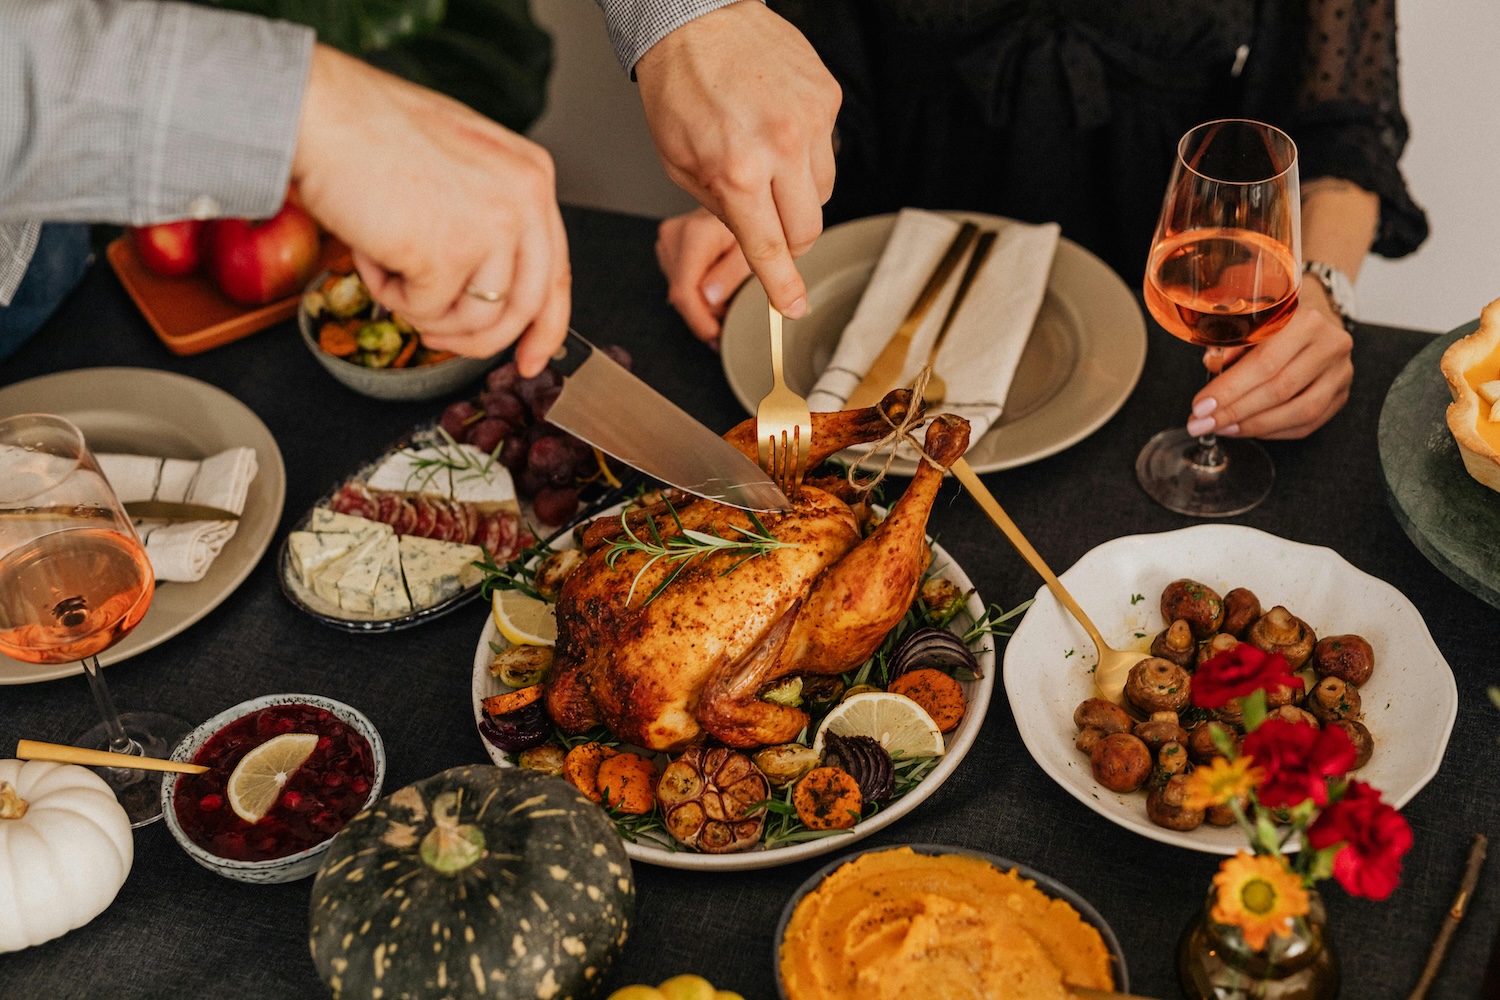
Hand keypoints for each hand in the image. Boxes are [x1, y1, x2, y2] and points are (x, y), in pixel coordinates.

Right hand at [291, 45, 568, 375]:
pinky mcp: (450, 253)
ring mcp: (492, 227)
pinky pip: (426, 312)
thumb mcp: (459, 166)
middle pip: (525, 308)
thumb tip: (492, 290)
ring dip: (425, 311)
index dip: (545, 328)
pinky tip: (372, 252)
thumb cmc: (368, 130)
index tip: (530, 359)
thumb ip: (490, 218)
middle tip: (440, 341)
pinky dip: (390, 294)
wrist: (318, 111)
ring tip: (390, 266)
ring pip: (475, 320)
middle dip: (480, 341)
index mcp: (532, 175)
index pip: (555, 273)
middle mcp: (525, 199)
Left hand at [635, 1, 838, 319]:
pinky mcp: (827, 98)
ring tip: (768, 168)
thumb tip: (752, 243)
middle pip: (807, 229)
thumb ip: (720, 209)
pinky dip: (806, 154)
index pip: (771, 248)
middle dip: (789, 240)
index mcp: (738, 172)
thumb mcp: (679, 164)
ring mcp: (811, 121)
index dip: (783, 286)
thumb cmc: (680, 88)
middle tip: (768, 223)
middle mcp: (781, 148)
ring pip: (823, 194)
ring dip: (798, 197)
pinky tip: (778, 131)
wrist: (698, 19)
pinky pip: (828, 150)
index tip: (794, 307)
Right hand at [656, 207, 751, 345]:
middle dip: (705, 312)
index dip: (700, 320)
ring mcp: (668, 238)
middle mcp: (675, 234)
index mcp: (695, 234)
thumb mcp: (753, 251)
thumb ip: (731, 275)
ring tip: (727, 295)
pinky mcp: (669, 243)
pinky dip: (697, 289)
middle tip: (730, 316)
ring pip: (679, 288)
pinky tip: (714, 285)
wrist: (744, 196)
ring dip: (702, 301)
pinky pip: (679, 278)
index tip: (715, 335)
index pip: (685, 292)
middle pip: (681, 293)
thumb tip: (712, 299)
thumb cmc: (753, 218)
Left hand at [1188, 285, 1353, 439]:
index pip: (1264, 363)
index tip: (1200, 407)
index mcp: (1305, 321)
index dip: (1230, 389)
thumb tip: (1210, 364)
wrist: (1314, 322)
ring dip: (1255, 426)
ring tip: (1223, 428)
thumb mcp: (1250, 322)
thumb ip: (1231, 342)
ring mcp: (1341, 372)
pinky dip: (1274, 431)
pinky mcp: (1342, 394)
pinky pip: (1309, 424)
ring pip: (1300, 412)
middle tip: (1203, 424)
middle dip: (1236, 412)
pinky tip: (1247, 430)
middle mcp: (1330, 345)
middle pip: (1280, 389)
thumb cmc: (1275, 324)